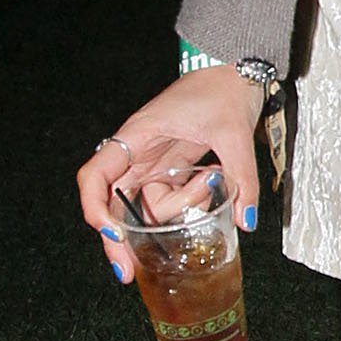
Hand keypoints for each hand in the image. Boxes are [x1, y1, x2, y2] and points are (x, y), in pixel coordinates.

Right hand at [76, 63, 265, 283]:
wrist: (235, 68)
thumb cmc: (223, 87)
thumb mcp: (234, 132)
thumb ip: (242, 177)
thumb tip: (245, 220)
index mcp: (138, 135)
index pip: (96, 176)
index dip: (95, 209)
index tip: (113, 235)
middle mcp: (137, 151)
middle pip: (112, 202)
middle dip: (119, 238)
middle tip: (128, 272)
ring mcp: (152, 161)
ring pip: (145, 205)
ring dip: (175, 209)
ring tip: (213, 182)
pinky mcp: (169, 166)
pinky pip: (166, 197)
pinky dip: (185, 204)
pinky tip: (209, 189)